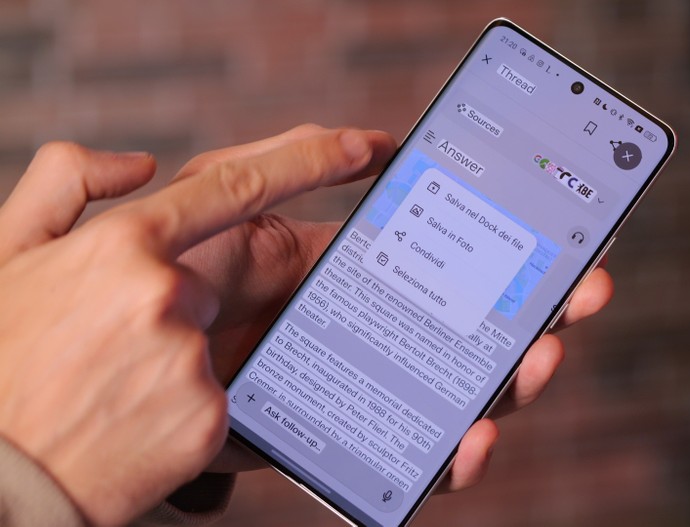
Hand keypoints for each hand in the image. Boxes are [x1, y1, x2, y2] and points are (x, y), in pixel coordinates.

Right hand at [0, 125, 393, 525]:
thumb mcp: (7, 255)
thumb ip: (64, 185)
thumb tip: (139, 164)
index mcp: (121, 243)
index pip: (236, 186)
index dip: (309, 161)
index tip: (361, 148)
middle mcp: (165, 293)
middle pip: (209, 288)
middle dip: (169, 315)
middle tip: (102, 355)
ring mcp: (191, 356)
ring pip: (208, 345)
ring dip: (166, 365)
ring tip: (101, 397)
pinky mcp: (210, 417)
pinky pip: (217, 398)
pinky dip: (179, 410)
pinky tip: (128, 427)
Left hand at [172, 129, 613, 490]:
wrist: (97, 380)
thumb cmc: (149, 287)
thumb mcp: (219, 202)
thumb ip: (285, 163)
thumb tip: (375, 148)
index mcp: (343, 276)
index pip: (442, 261)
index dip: (507, 250)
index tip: (561, 238)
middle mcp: (361, 332)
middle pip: (468, 328)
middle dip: (536, 312)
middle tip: (584, 295)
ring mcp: (354, 389)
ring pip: (454, 391)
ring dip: (511, 379)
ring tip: (540, 361)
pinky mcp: (337, 445)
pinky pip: (409, 456)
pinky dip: (452, 453)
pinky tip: (471, 438)